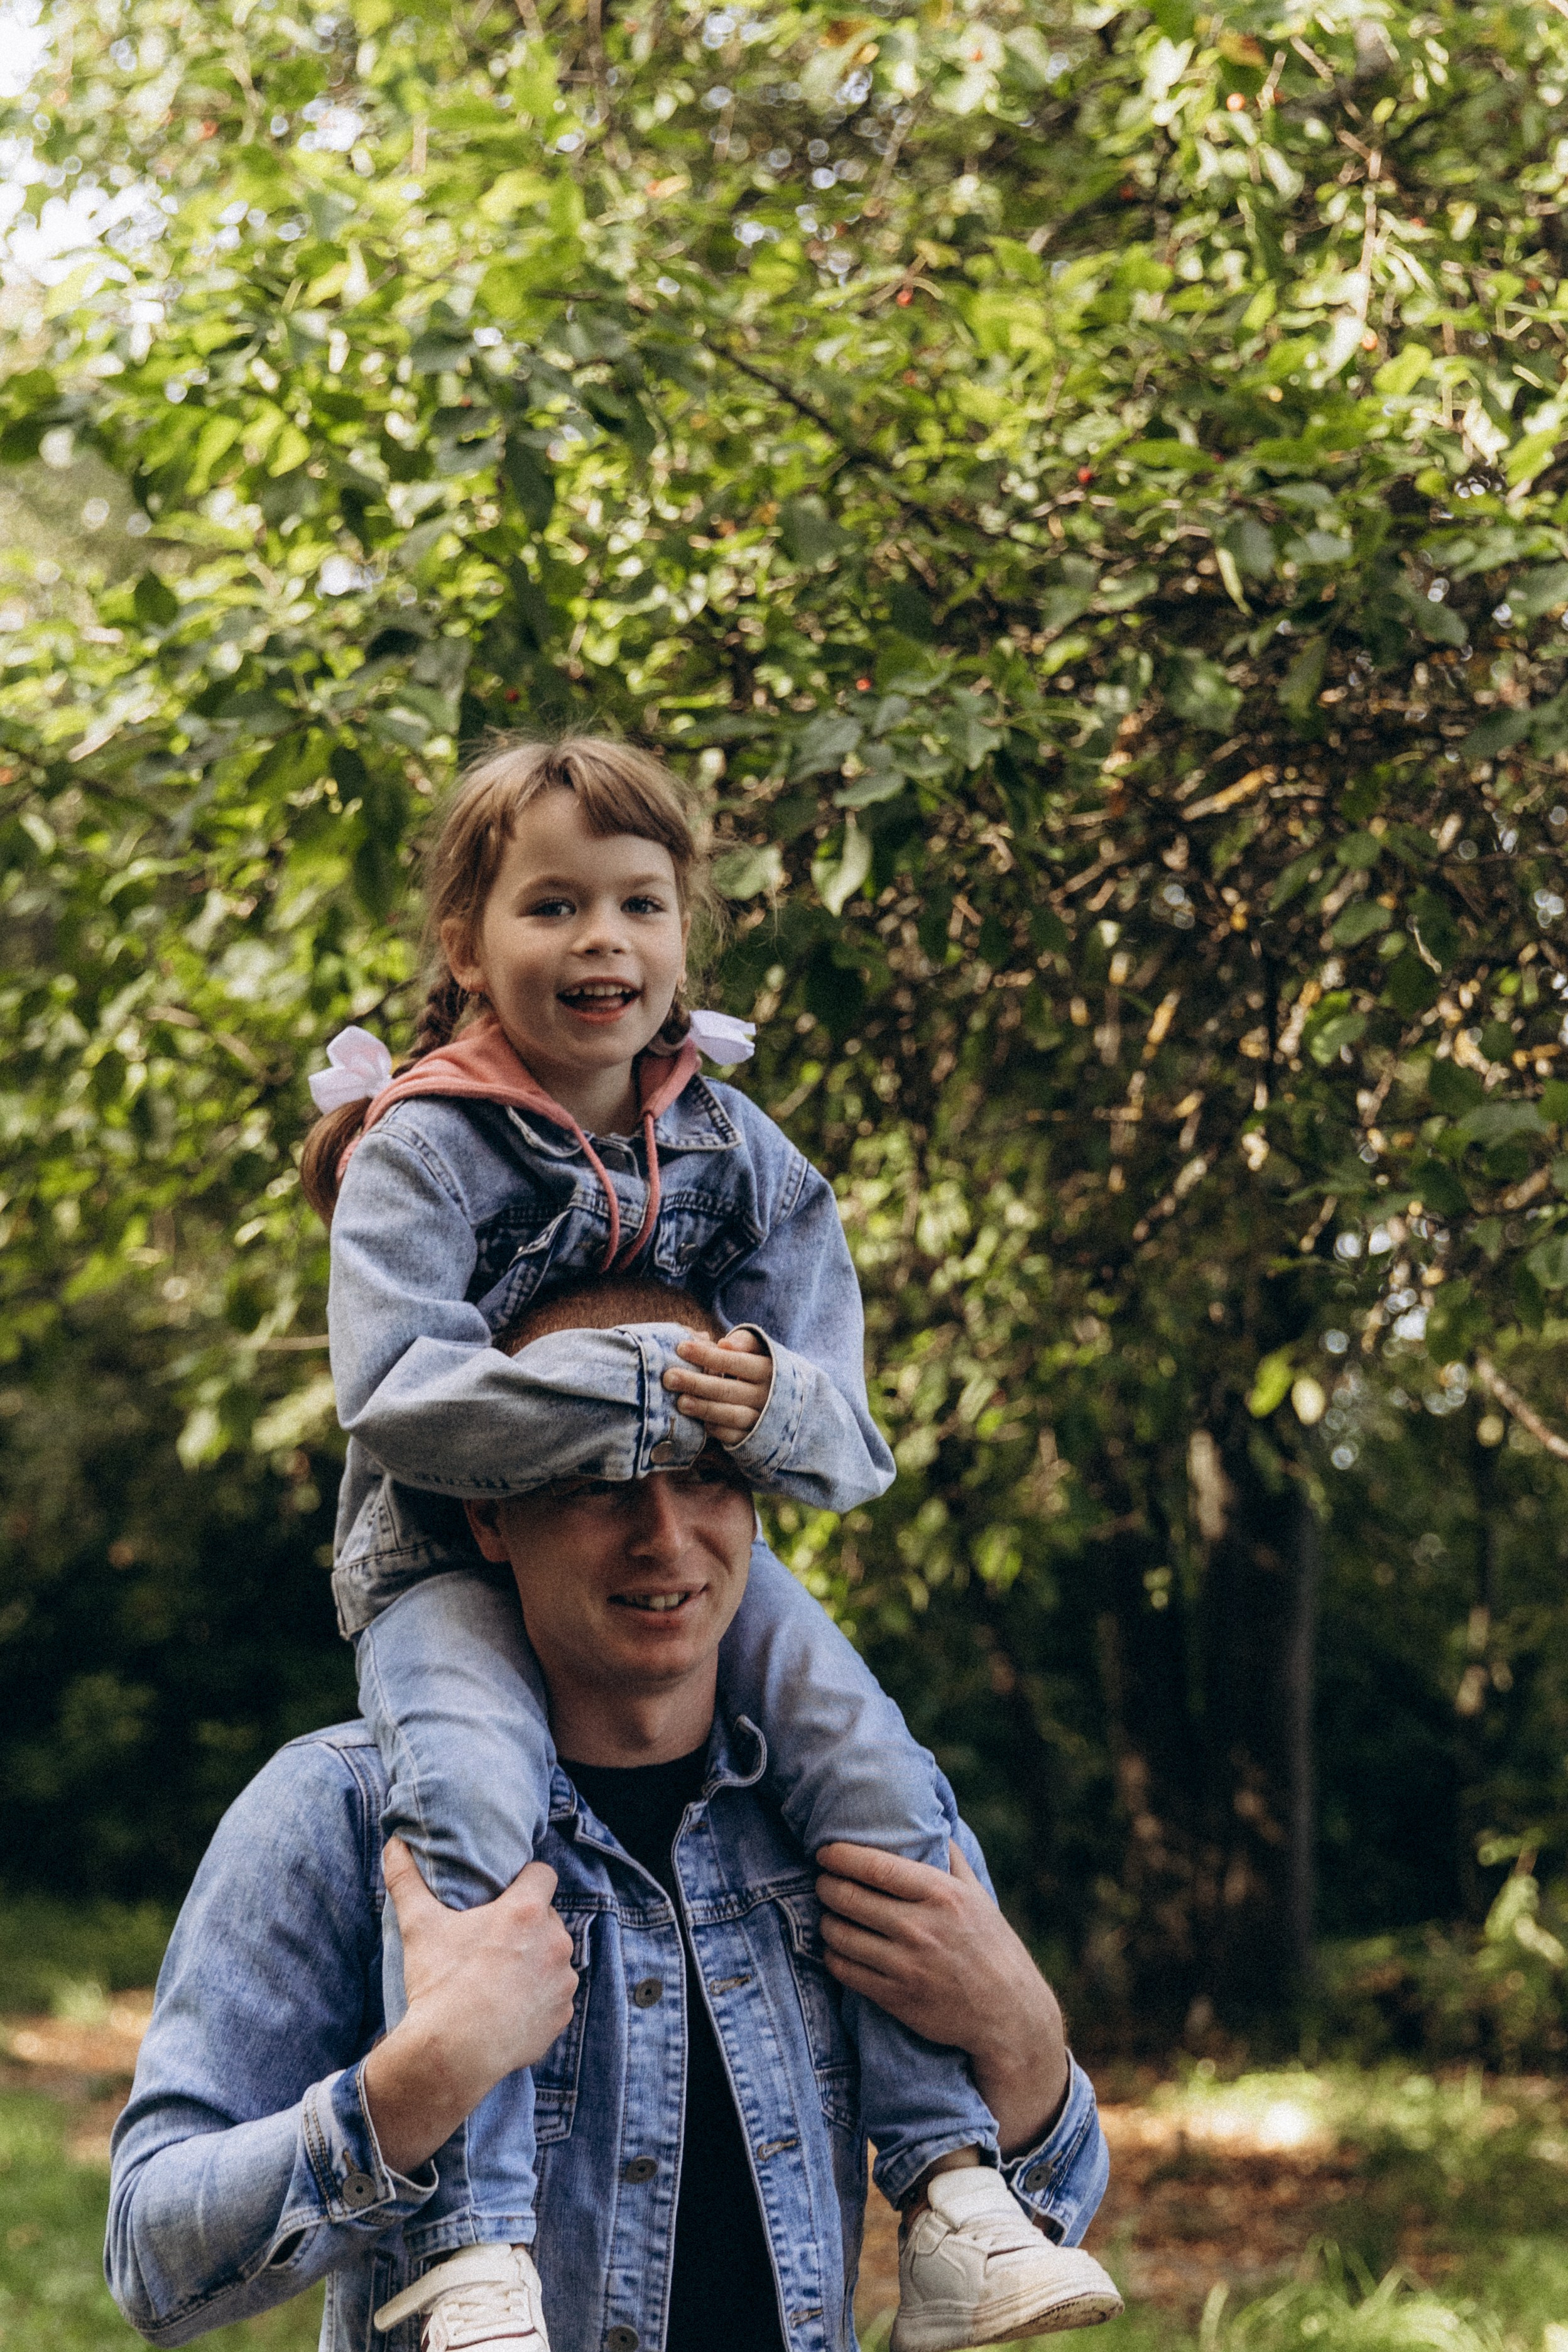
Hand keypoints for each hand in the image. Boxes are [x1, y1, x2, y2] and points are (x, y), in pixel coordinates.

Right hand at [362, 1840, 577, 2177]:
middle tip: (493, 1942)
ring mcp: (562, 1982)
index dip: (525, 1880)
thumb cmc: (438, 1985)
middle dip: (526, 1925)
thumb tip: (394, 1843)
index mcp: (527, 1912)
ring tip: (500, 1978)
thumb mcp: (419, 1926)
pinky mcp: (561, 2017)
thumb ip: (407, 1880)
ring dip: (535, 1962)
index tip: (504, 1895)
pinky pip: (555, 1998)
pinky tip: (509, 2009)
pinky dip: (538, 2001)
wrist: (452, 2054)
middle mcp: (555, 1942)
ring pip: (553, 1958)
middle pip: (547, 1918)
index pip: (543, 1873)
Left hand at [661, 1326, 772, 1443]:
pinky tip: (698, 1422)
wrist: (787, 1406)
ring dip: (705, 1408)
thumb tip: (724, 1343)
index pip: (736, 1362)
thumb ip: (744, 1342)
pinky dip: (716, 1429)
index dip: (708, 1355)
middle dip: (697, 1383)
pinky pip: (734, 1437)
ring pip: (732, 1415)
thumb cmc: (760, 1369)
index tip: (680, 1348)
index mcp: (768, 1370)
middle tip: (669, 1377)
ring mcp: (762, 1420)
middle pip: (729, 1389)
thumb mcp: (759, 1351)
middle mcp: (767, 1396)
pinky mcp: (755, 1440)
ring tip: (680, 1402)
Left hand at [815, 1840, 1069, 2156]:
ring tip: (828, 1915)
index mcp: (942, 1895)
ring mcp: (907, 1966)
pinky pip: (846, 1972)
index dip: (841, 1856)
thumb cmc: (992, 1947)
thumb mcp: (979, 1896)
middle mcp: (921, 1928)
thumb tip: (932, 1823)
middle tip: (822, 1882)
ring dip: (826, 1921)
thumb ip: (952, 1859)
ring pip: (841, 1936)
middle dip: (826, 1886)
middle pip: (849, 1898)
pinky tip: (836, 1949)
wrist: (1008, 2014)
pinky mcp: (897, 1998)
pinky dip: (833, 1956)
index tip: (825, 1852)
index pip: (876, 1867)